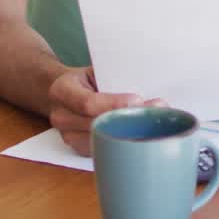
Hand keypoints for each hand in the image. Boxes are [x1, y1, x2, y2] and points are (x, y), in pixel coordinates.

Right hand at [47, 67, 166, 155]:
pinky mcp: (79, 149)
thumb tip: (146, 81)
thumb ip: (112, 77)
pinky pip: (103, 148)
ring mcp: (68, 136)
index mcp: (62, 91)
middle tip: (157, 110)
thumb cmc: (84, 79)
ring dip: (131, 132)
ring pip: (101, 140)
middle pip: (97, 124)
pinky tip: (144, 131)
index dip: (113, 103)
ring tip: (156, 120)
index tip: (138, 99)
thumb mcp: (93, 70)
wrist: (61, 93)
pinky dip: (125, 141)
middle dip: (129, 118)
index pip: (87, 102)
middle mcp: (61, 117)